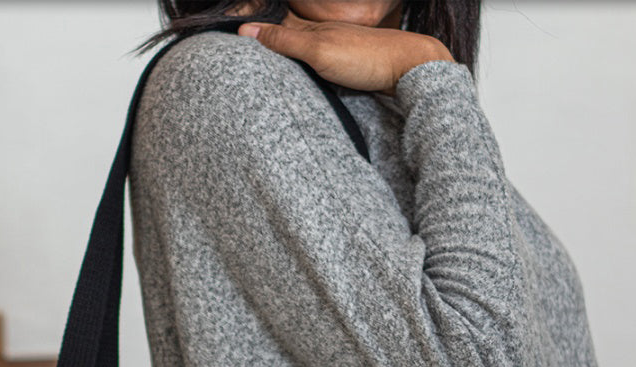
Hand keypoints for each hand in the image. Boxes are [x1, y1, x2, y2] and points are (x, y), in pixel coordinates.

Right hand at [235, 9, 453, 95]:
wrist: (408, 68)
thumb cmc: (366, 58)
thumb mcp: (319, 50)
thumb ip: (284, 41)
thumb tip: (246, 30)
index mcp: (310, 29)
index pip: (272, 25)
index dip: (251, 27)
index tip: (228, 31)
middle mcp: (320, 35)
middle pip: (283, 35)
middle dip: (262, 37)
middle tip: (236, 43)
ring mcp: (332, 50)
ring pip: (298, 48)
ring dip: (280, 50)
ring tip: (257, 55)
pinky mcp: (344, 65)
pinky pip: (312, 62)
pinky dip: (298, 63)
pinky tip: (295, 71)